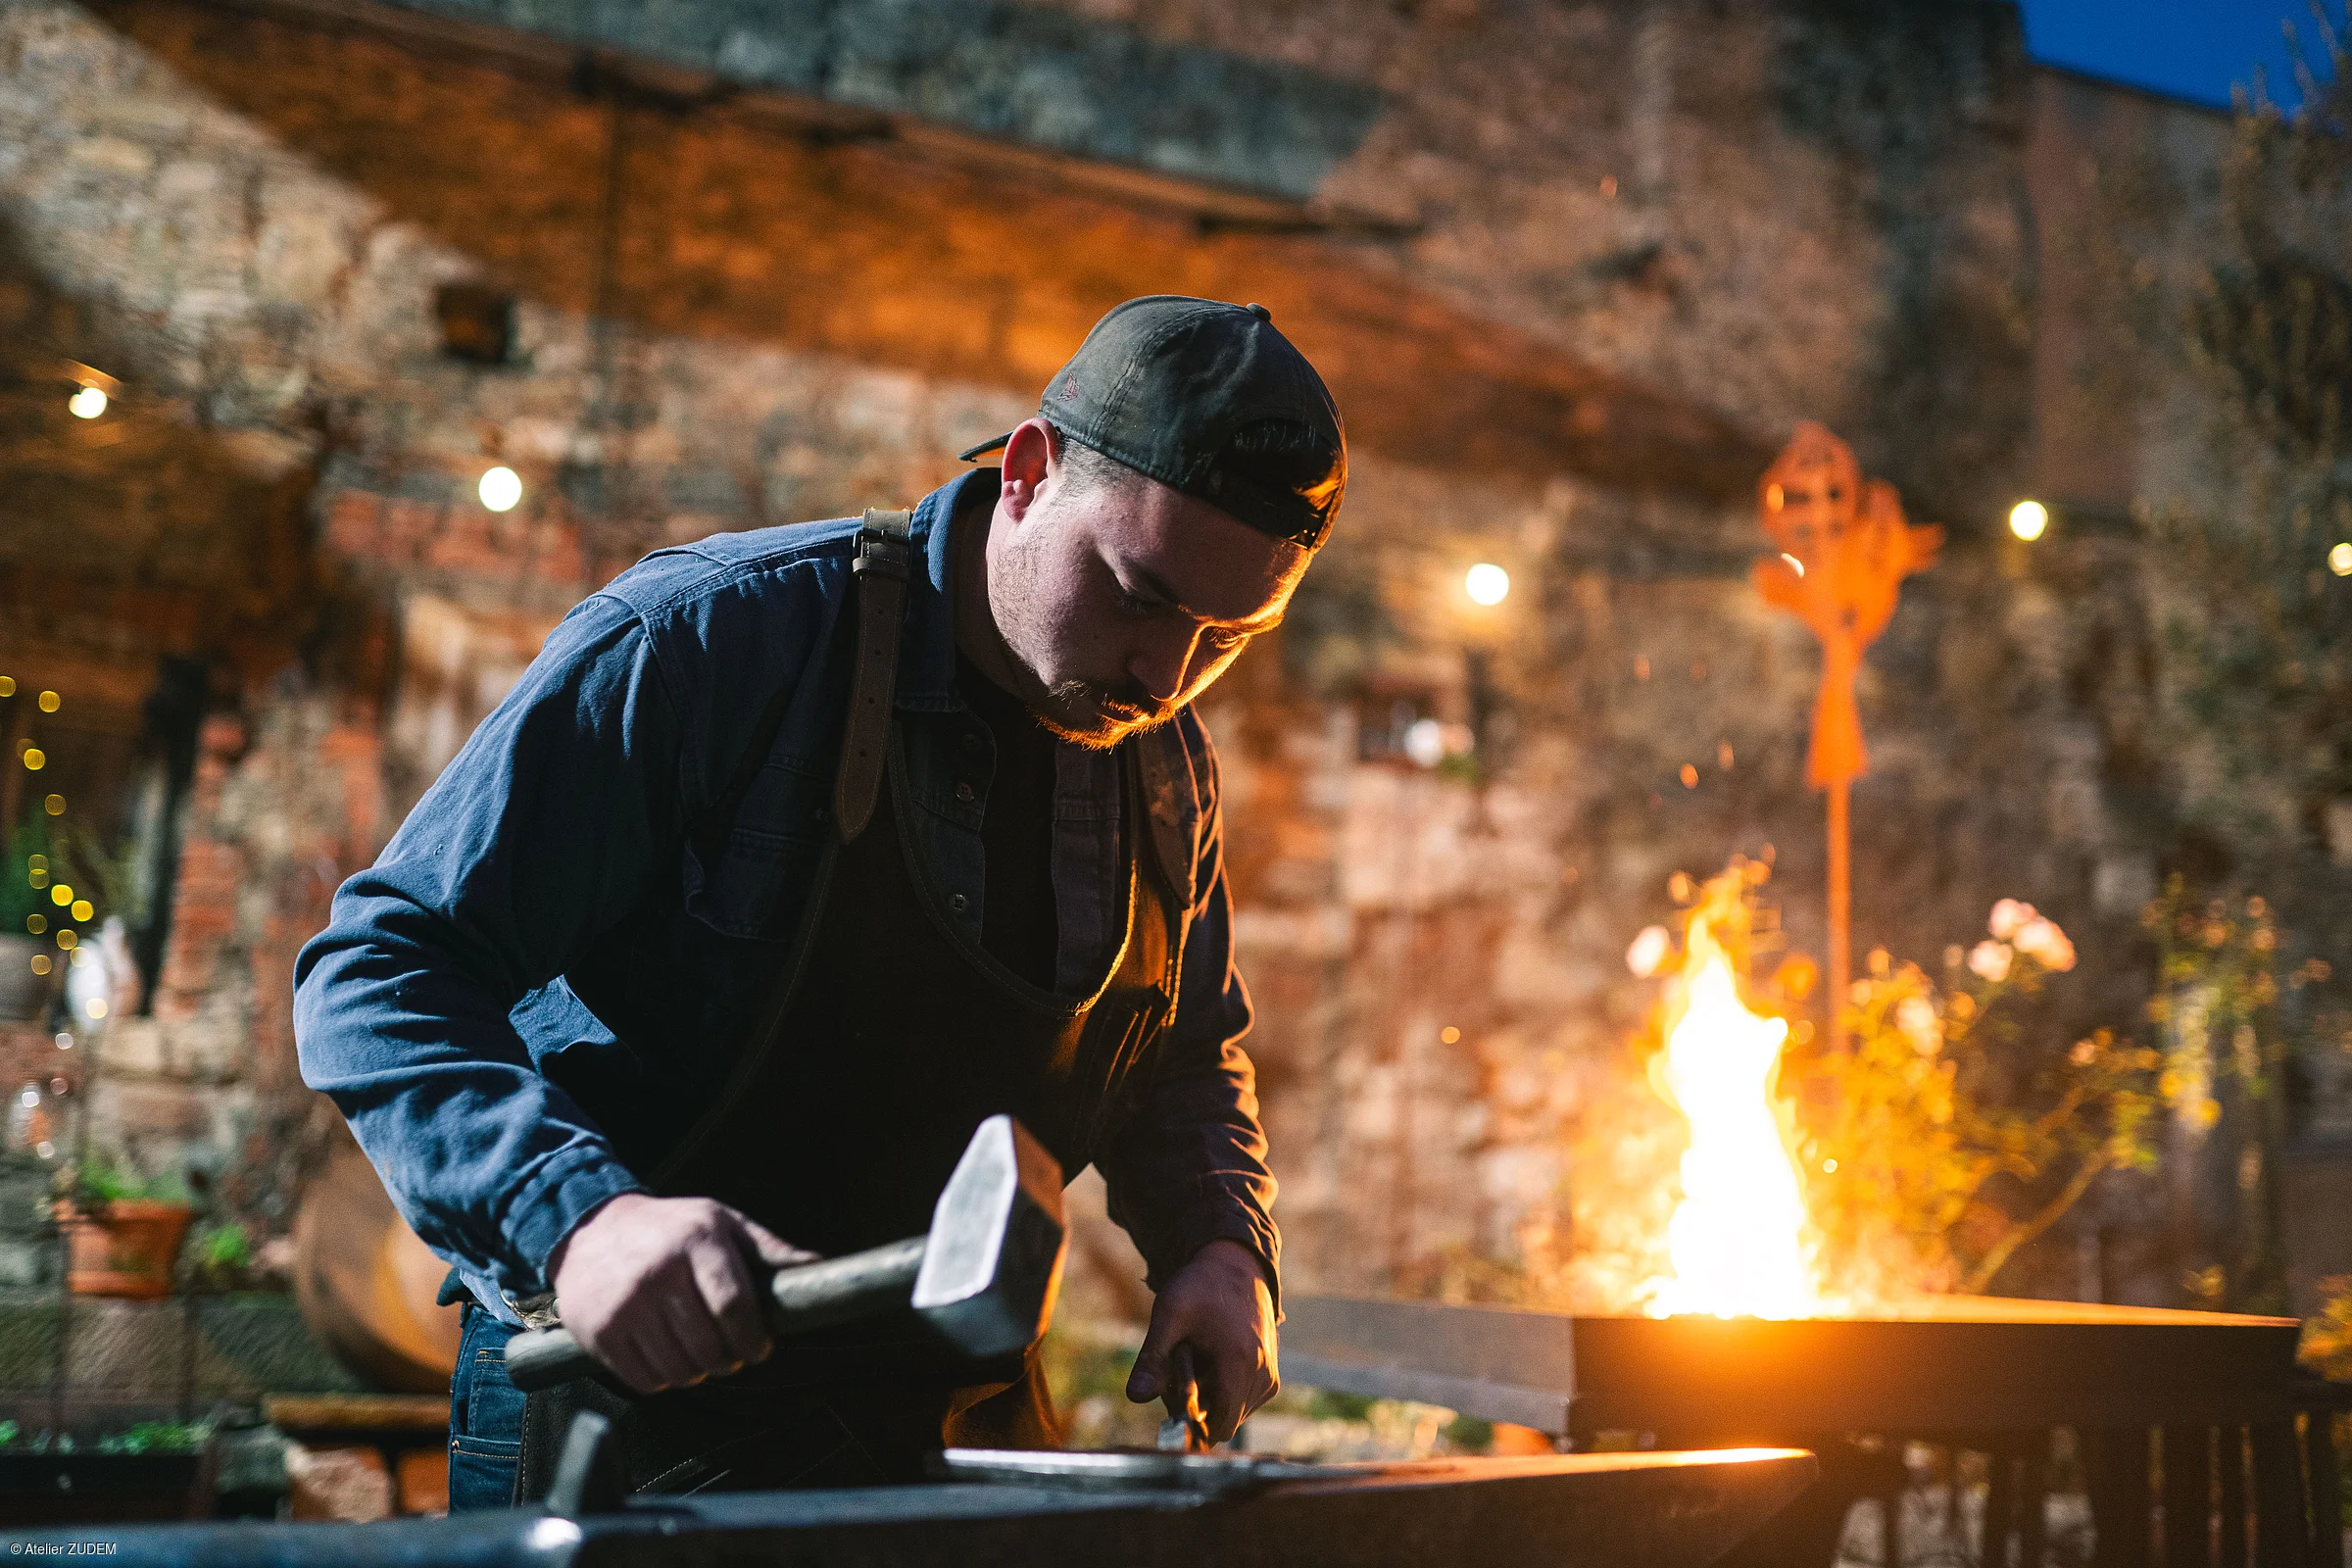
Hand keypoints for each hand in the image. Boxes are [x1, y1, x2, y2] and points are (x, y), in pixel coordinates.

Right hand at [546, 1192, 815, 1394]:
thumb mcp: (721, 1223)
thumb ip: (768, 1249)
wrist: (590, 1228)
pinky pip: (644, 1381)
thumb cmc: (669, 1229)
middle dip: (730, 1361)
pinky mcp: (599, 1332)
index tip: (760, 1347)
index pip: (735, 1306)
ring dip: (698, 1373)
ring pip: (680, 1370)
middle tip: (731, 1356)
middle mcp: (658, 1272)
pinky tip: (666, 1356)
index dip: (754, 1338)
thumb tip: (820, 1266)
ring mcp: (625, 1305)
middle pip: (710, 1346)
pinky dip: (663, 1380)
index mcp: (697, 1240)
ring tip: (699, 1354)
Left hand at [1125, 1239, 1278, 1443]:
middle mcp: (1263, 1375)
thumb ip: (1152, 1359)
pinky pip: (1244, 1403)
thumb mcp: (1169, 1316)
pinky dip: (1226, 1392)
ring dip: (1212, 1400)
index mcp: (1240, 1363)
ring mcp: (1271, 1377)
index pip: (1220, 1427)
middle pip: (1224, 1423)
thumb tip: (1136, 1396)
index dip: (1192, 1425)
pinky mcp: (1272, 1376)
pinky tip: (1213, 1362)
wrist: (1235, 1267)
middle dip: (1198, 1409)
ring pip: (1234, 1415)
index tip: (1172, 1401)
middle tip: (1181, 1370)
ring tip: (1198, 1360)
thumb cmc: (1200, 1289)